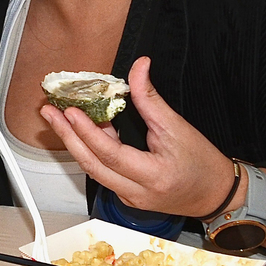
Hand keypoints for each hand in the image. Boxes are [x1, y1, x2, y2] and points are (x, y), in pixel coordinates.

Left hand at [39, 56, 232, 217]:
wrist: (216, 194)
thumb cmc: (202, 163)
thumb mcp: (178, 128)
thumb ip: (151, 99)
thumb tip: (139, 67)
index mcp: (152, 176)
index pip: (110, 154)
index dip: (88, 132)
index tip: (71, 111)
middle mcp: (136, 193)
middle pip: (92, 165)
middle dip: (67, 136)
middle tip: (49, 112)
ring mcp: (129, 198)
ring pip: (94, 170)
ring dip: (75, 142)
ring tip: (58, 118)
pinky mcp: (127, 195)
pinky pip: (102, 172)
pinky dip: (90, 150)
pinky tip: (81, 131)